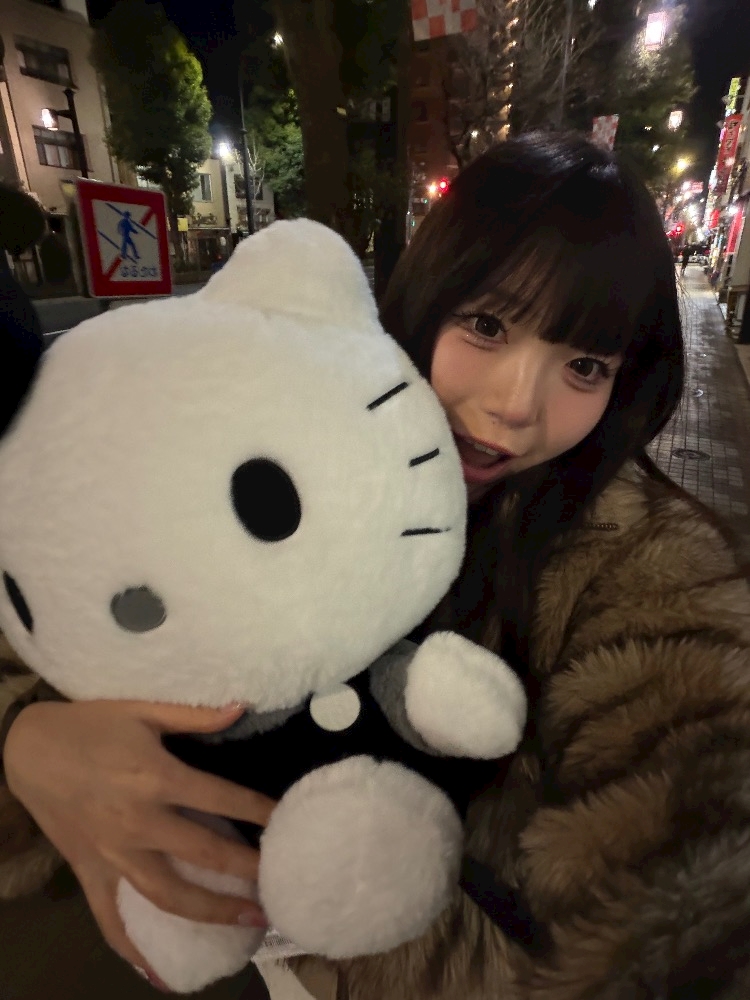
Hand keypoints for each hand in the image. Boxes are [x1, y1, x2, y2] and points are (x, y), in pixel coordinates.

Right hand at [4, 699, 274, 980]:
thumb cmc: (90, 724)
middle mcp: (140, 822)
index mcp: (157, 778)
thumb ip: (195, 714)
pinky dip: (133, 949)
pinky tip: (159, 971)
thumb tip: (244, 706)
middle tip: (281, 881)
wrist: (28, 749)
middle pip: (205, 853)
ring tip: (250, 921)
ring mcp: (114, 853)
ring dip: (212, 911)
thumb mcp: (142, 708)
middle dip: (248, 870)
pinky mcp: (91, 872)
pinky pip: (111, 919)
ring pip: (169, 895)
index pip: (223, 798)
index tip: (288, 821)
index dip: (260, 810)